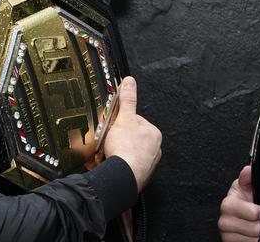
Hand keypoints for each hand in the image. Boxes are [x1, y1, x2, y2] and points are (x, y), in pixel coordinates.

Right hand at [104, 76, 161, 190]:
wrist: (122, 178)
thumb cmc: (126, 149)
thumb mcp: (124, 118)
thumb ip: (127, 100)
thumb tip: (130, 82)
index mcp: (153, 134)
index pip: (136, 122)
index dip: (121, 123)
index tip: (112, 126)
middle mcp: (154, 149)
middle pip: (130, 139)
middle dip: (117, 141)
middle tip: (107, 143)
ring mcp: (147, 164)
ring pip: (126, 154)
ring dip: (115, 154)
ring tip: (105, 156)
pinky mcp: (138, 177)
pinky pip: (124, 168)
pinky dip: (115, 166)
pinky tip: (107, 166)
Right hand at [218, 165, 259, 240]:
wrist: (239, 216)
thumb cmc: (243, 200)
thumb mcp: (246, 186)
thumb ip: (248, 178)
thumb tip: (248, 170)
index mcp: (228, 204)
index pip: (253, 213)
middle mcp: (224, 221)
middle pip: (255, 229)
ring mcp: (227, 236)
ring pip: (253, 240)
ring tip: (259, 226)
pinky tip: (254, 235)